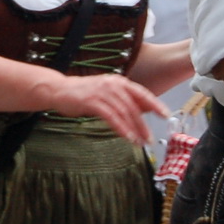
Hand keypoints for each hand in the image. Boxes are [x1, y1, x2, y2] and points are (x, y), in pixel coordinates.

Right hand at [44, 73, 167, 143]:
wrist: (58, 89)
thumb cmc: (83, 93)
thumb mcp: (108, 93)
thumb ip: (126, 100)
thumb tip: (148, 109)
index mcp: (118, 81)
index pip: (142, 93)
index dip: (155, 104)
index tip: (165, 115)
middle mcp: (112, 84)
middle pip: (134, 106)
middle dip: (143, 124)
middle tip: (150, 138)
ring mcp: (102, 92)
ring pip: (124, 112)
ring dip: (133, 129)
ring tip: (139, 142)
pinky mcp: (92, 101)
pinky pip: (111, 117)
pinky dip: (121, 128)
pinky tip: (127, 137)